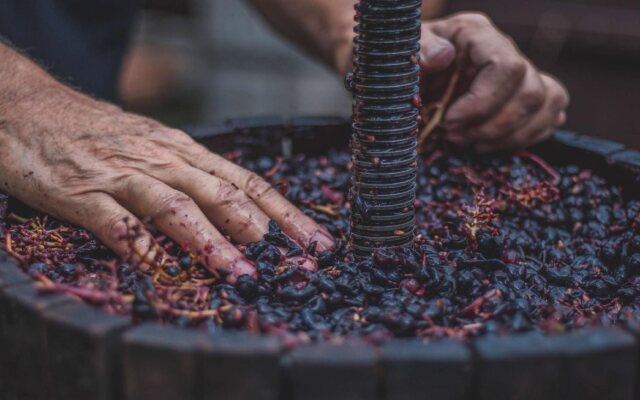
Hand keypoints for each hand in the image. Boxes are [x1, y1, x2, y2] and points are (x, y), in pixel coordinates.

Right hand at [0, 90, 333, 281]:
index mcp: (186, 152)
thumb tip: (243, 212)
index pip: (248, 182)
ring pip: (176, 206)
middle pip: (223, 193)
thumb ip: (193, 177)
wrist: (30, 106)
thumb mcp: (157, 147)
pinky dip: (139, 245)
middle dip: (261, 228)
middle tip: (291, 261)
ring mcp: (123, 175)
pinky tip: (158, 268)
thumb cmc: (101, 133)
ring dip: (210, 240)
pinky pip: (115, 221)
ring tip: (239, 272)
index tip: (318, 242)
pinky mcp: (82, 192)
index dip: (286, 213)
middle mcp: (164, 160)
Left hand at [418, 13, 569, 151]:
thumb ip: (420, 49)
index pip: (507, 67)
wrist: (406, 76)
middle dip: (492, 126)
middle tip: (454, 136)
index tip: (449, 121)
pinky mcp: (524, 96)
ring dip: (508, 136)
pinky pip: (550, 116)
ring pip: (546, 104)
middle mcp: (504, 50)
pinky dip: (524, 138)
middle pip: (531, 92)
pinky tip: (487, 144)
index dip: (482, 103)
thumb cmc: (404, 63)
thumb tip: (442, 57)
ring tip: (469, 143)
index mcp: (476, 34)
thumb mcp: (402, 52)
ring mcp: (519, 73)